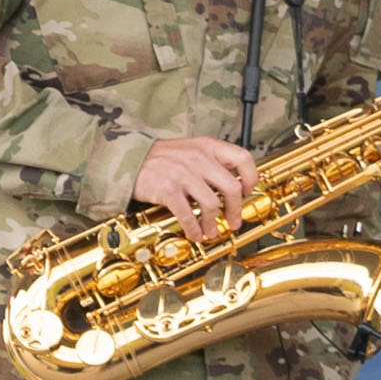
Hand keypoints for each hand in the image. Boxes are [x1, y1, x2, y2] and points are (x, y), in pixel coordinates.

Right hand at [132, 136, 261, 222]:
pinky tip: (194, 234)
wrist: (129, 161)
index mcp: (207, 146)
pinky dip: (193, 228)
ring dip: (213, 223)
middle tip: (233, 221)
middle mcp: (198, 158)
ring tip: (210, 231)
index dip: (250, 177)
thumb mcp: (190, 150)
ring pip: (211, 204)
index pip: (242, 158)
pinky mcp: (168, 189)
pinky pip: (188, 214)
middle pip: (231, 187)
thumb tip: (234, 185)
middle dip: (235, 209)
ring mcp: (183, 173)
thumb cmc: (161, 159)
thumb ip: (211, 162)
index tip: (246, 192)